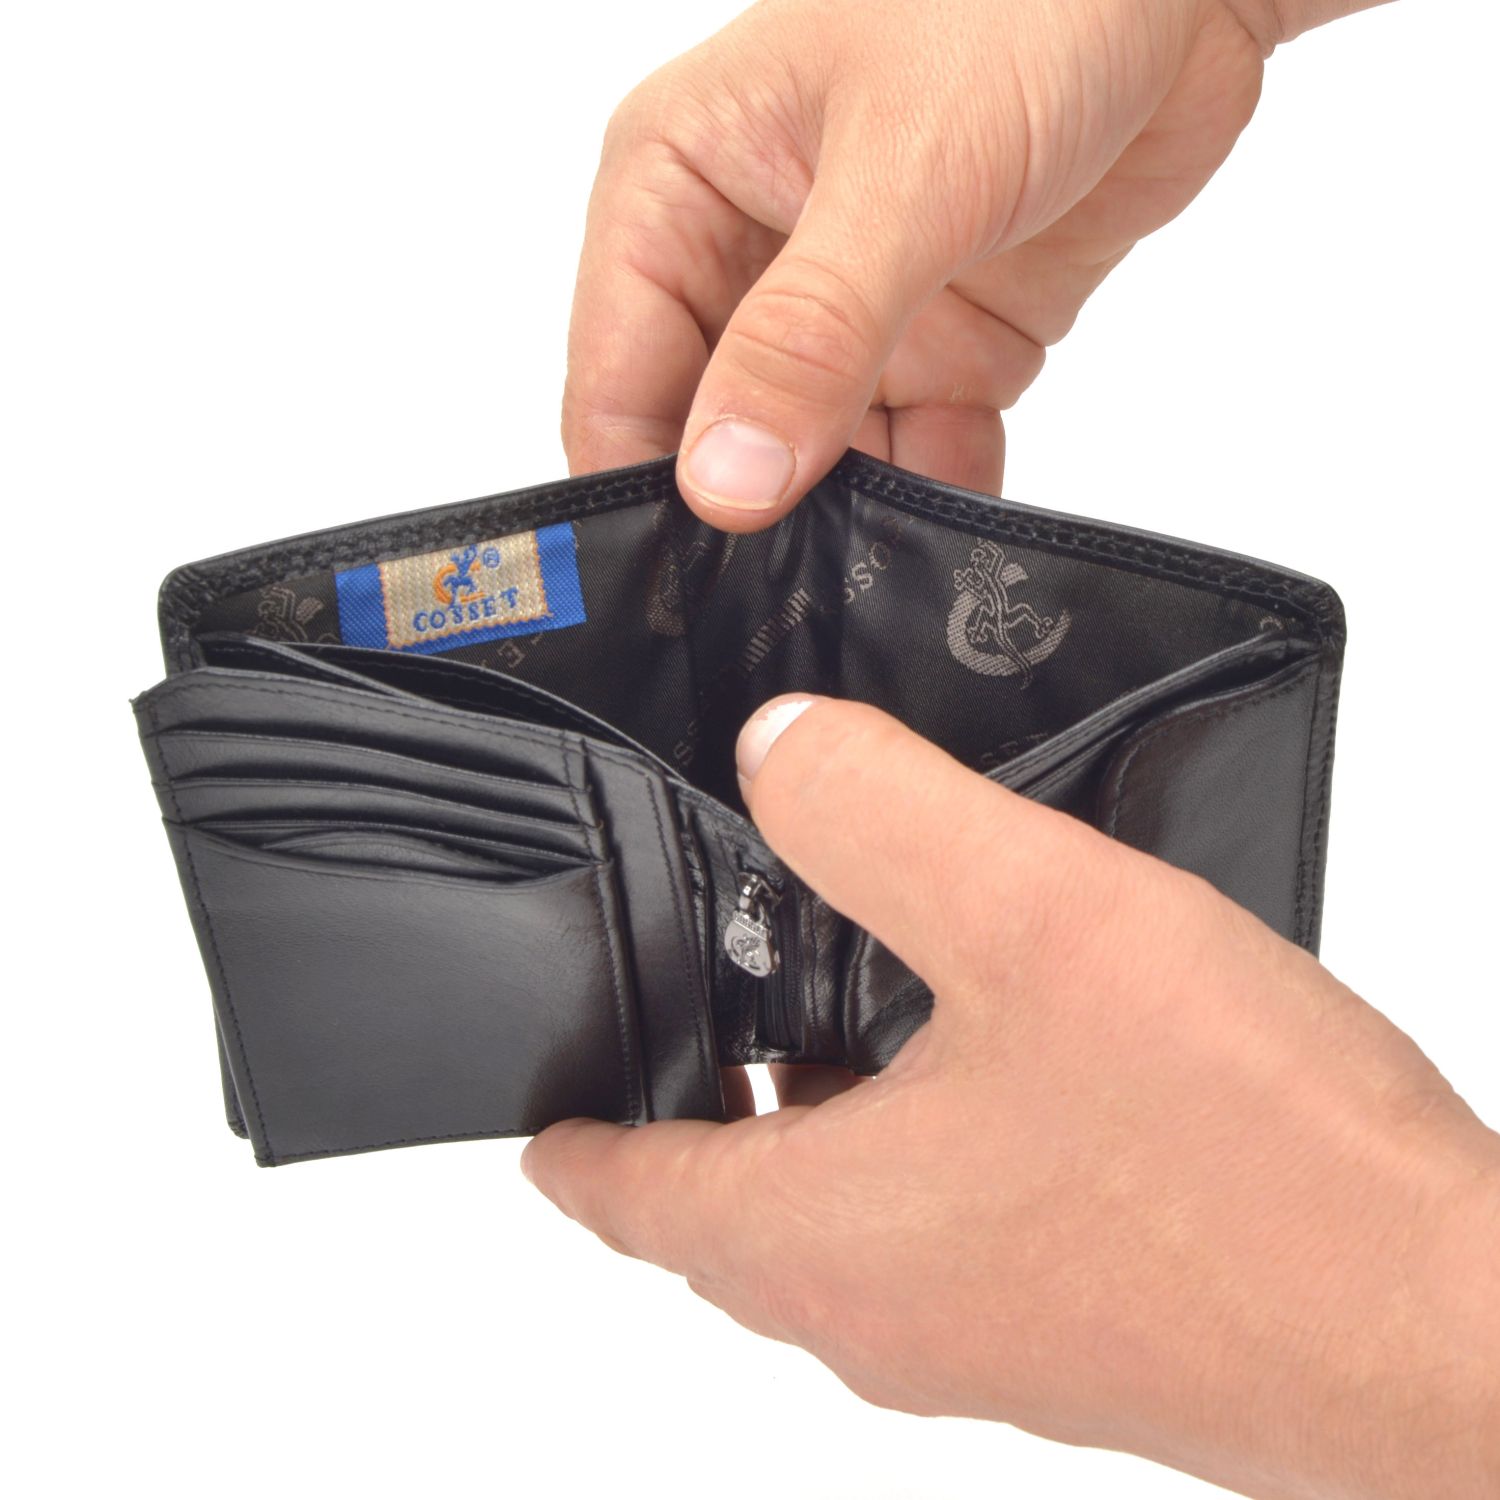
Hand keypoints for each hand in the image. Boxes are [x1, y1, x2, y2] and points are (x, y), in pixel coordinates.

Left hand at [524, 695, 1499, 1499]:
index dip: (571, 1130)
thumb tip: (782, 753)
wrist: (1461, 1337)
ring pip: (839, 1223)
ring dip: (817, 1119)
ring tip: (839, 995)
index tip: (546, 1081)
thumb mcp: (1035, 921)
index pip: (626, 1196)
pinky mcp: (1077, 1332)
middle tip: (706, 989)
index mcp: (827, 1241)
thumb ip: (879, 816)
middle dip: (699, 1102)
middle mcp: (888, 1322)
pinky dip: (920, 1149)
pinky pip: (945, 1234)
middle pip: (727, 1211)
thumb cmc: (1262, 1165)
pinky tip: (990, 1058)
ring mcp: (985, 1344)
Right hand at [561, 0, 1383, 526]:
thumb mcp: (903, 171)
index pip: (617, 374)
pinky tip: (950, 544)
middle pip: (709, 432)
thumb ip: (810, 337)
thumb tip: (727, 476)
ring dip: (845, 521)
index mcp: (680, 183)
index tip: (689, 579)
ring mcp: (845, 310)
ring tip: (868, 589)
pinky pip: (915, 451)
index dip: (645, 484)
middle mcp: (748, 254)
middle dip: (748, 514)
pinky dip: (933, 499)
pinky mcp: (936, 343)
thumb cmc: (1031, 0)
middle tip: (782, 601)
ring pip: (812, 459)